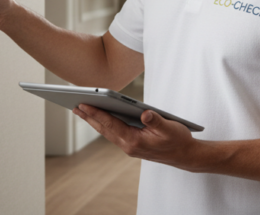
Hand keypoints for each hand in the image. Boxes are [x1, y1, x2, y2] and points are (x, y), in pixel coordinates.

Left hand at [73, 104, 202, 169]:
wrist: (184, 155)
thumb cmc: (178, 140)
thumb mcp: (170, 128)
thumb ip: (156, 120)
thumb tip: (144, 114)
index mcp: (135, 141)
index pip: (111, 124)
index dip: (97, 113)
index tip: (84, 104)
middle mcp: (128, 146)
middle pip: (104, 129)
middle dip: (90, 117)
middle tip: (76, 106)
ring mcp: (129, 146)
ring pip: (107, 132)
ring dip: (95, 121)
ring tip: (83, 111)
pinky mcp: (132, 145)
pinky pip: (114, 133)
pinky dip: (105, 125)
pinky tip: (101, 118)